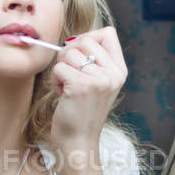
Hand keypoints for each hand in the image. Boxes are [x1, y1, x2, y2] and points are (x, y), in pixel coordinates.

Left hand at [50, 26, 127, 174]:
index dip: (88, 37)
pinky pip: (59, 67)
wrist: (78, 141)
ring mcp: (99, 80)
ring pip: (69, 52)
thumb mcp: (98, 84)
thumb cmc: (82, 111)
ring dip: (61, 68)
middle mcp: (113, 74)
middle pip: (85, 39)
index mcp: (120, 71)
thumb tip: (74, 39)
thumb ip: (94, 61)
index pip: (108, 33)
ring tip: (67, 87)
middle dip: (69, 53)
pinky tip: (63, 95)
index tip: (81, 54)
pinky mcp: (82, 86)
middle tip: (69, 73)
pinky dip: (55, 80)